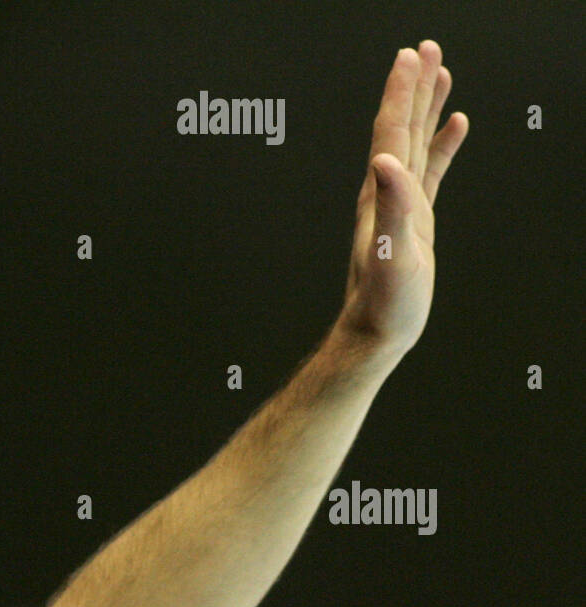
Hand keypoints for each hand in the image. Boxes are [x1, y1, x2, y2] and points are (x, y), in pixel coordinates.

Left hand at [337, 41, 468, 358]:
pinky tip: (453, 127)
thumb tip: (386, 162)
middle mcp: (386, 195)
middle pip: (401, 129)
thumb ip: (390, 209)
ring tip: (439, 73)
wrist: (375, 335)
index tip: (410, 57)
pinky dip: (441, 145)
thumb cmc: (382, 305)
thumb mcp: (390, 256)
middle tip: (424, 49)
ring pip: (415, 144)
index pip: (391, 133)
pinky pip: (430, 172)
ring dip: (426, 109)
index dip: (401, 94)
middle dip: (412, 88)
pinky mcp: (414, 221)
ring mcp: (400, 206)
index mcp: (381, 197)